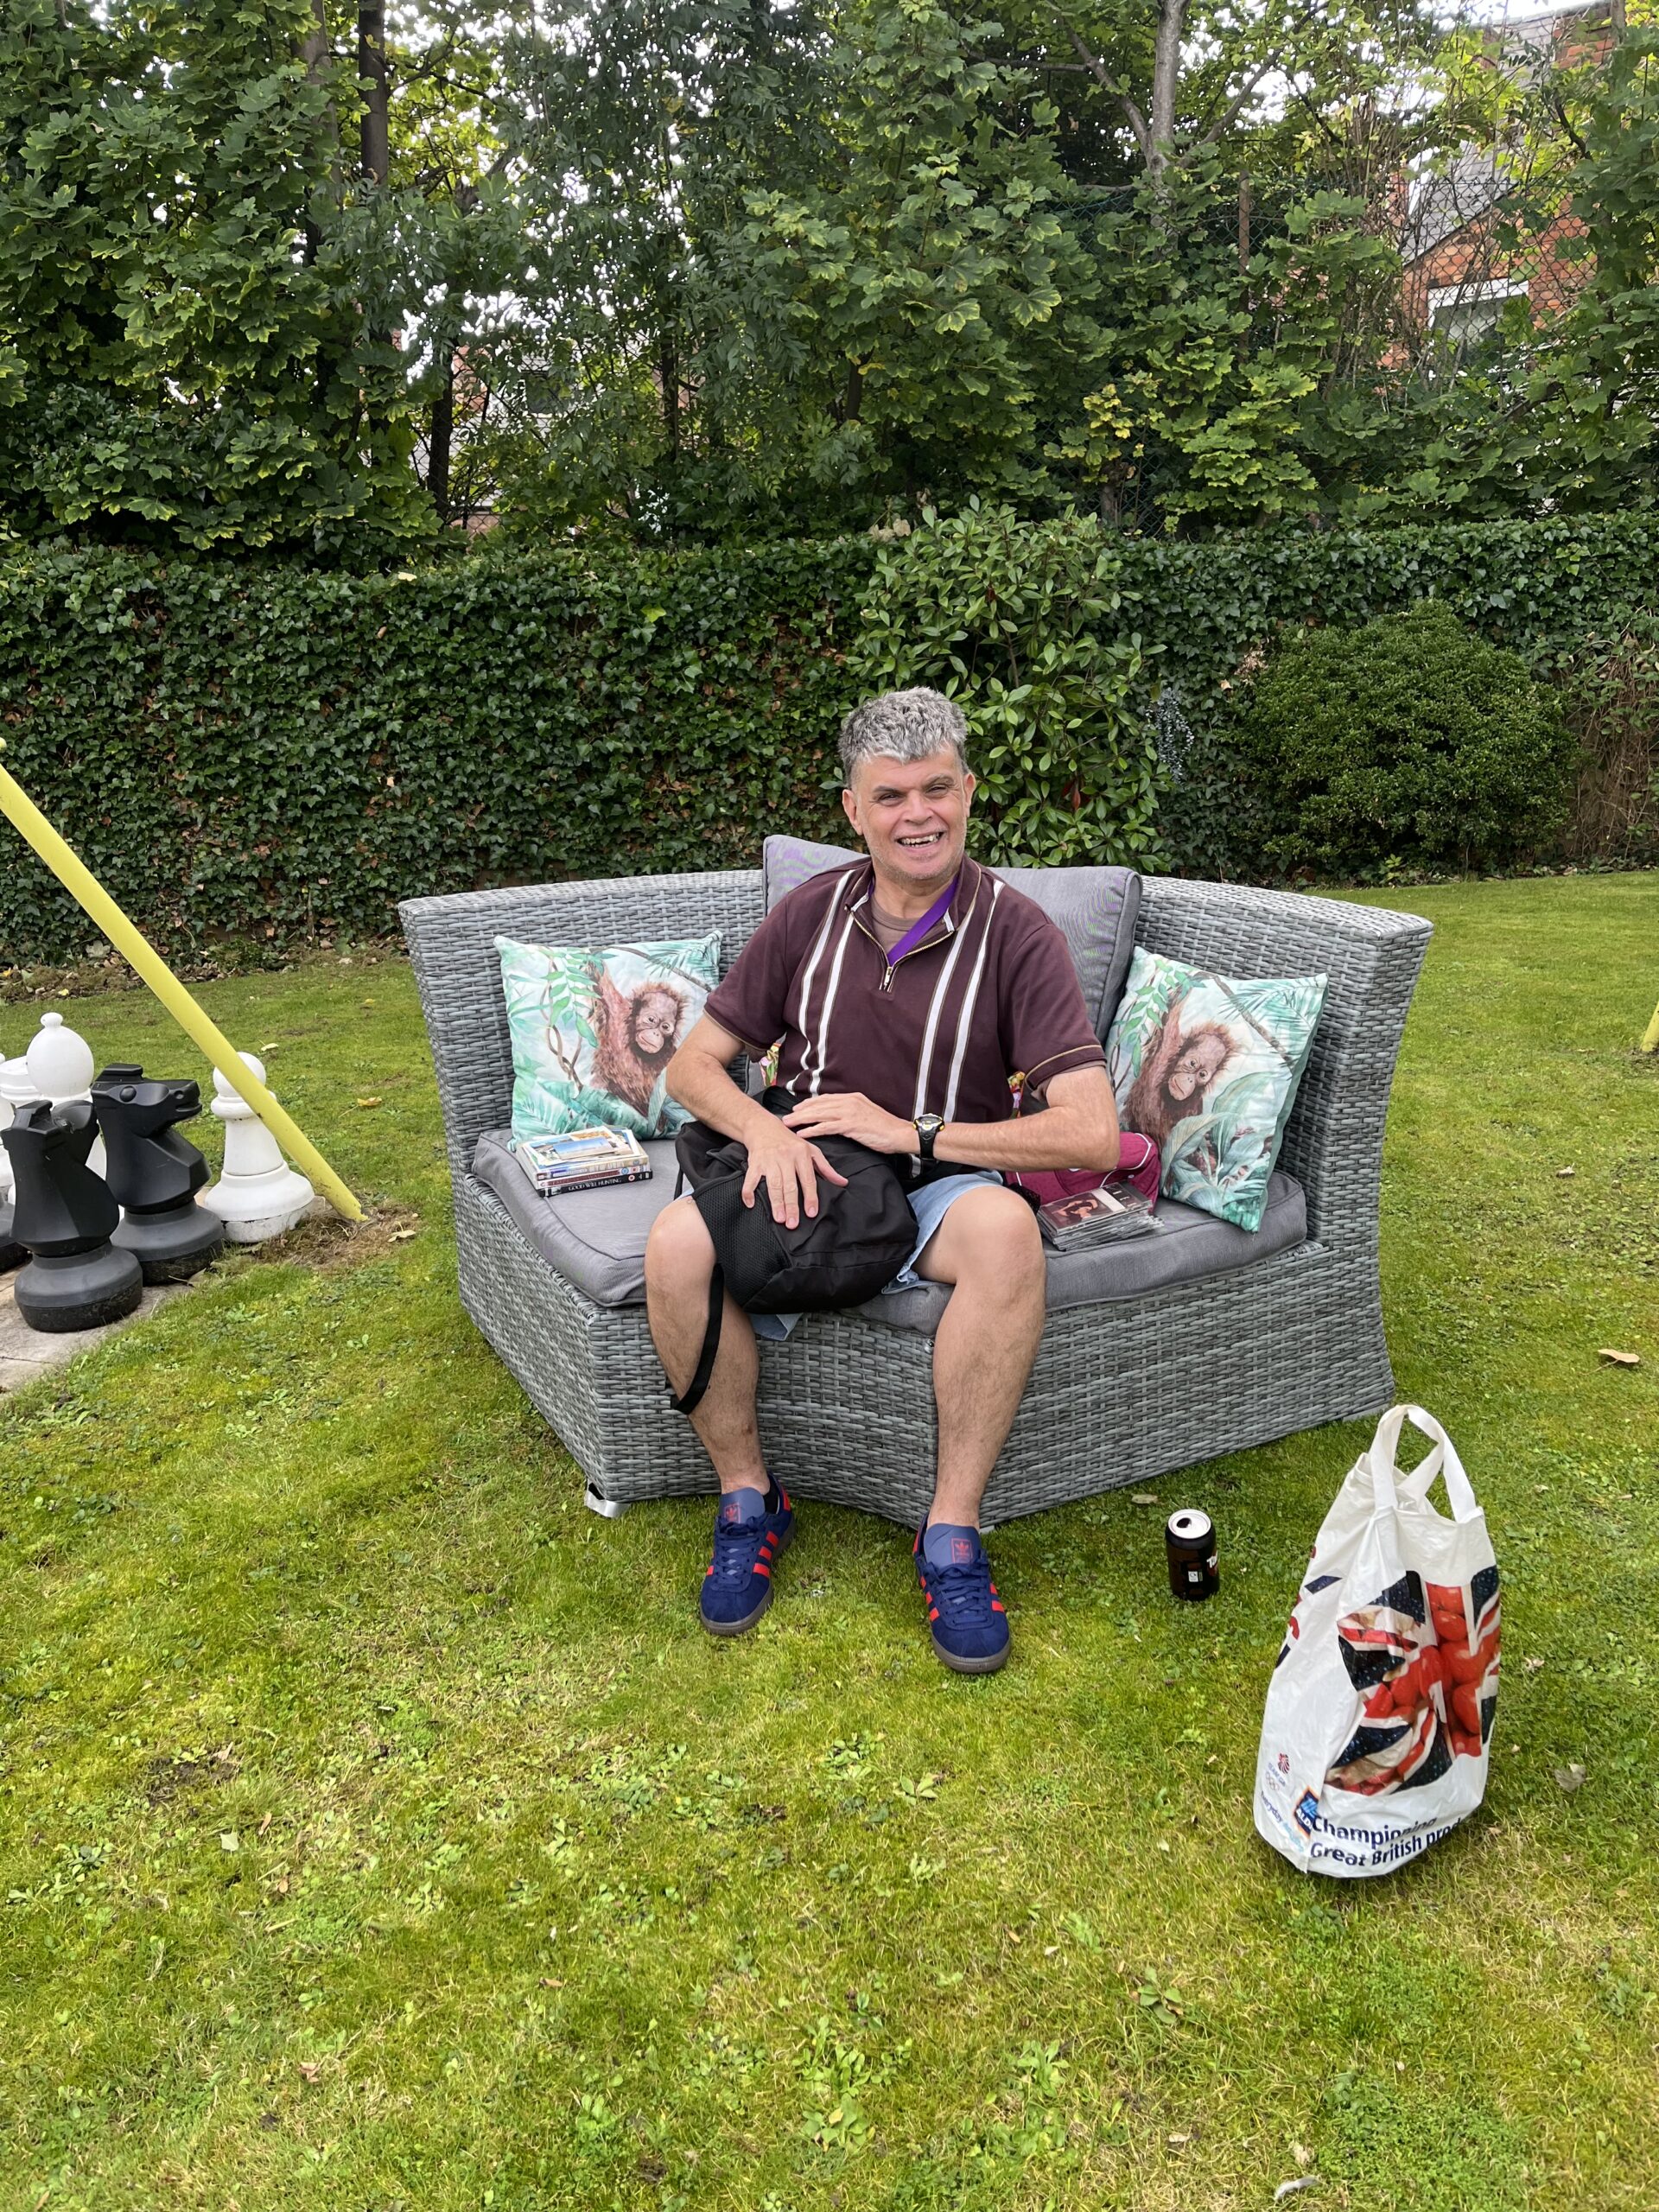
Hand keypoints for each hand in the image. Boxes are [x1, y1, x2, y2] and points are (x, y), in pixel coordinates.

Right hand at [742, 1120, 847, 1227]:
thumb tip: (842, 1182)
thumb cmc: (790, 1142)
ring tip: (779, 1218)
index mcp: (802, 1154)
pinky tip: (750, 1203)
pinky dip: (748, 1191)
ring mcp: (769, 1160)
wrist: (764, 1127)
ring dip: (776, 1202)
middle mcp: (786, 1156)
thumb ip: (826, 1168)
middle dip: (791, 1205)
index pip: (808, 1179)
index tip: (811, 1212)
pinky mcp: (755, 1162)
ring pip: (773, 1184)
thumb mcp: (811, 1150)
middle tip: (792, 1223)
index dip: (810, 1197)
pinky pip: (751, 1178)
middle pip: (790, 1185)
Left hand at [784, 1092, 917, 1155]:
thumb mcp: (867, 1114)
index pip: (826, 1099)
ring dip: (802, 1120)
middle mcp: (849, 1102)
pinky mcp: (851, 1125)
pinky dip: (812, 1130)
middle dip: (801, 1111)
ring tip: (789, 1125)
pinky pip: (826, 1127)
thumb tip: (839, 1117)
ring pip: (819, 1114)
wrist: (900, 1134)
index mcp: (853, 1098)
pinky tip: (802, 1134)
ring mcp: (850, 1112)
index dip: (809, 1104)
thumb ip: (852, 1112)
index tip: (798, 1109)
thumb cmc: (885, 1128)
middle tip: (787, 1117)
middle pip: (819, 1105)